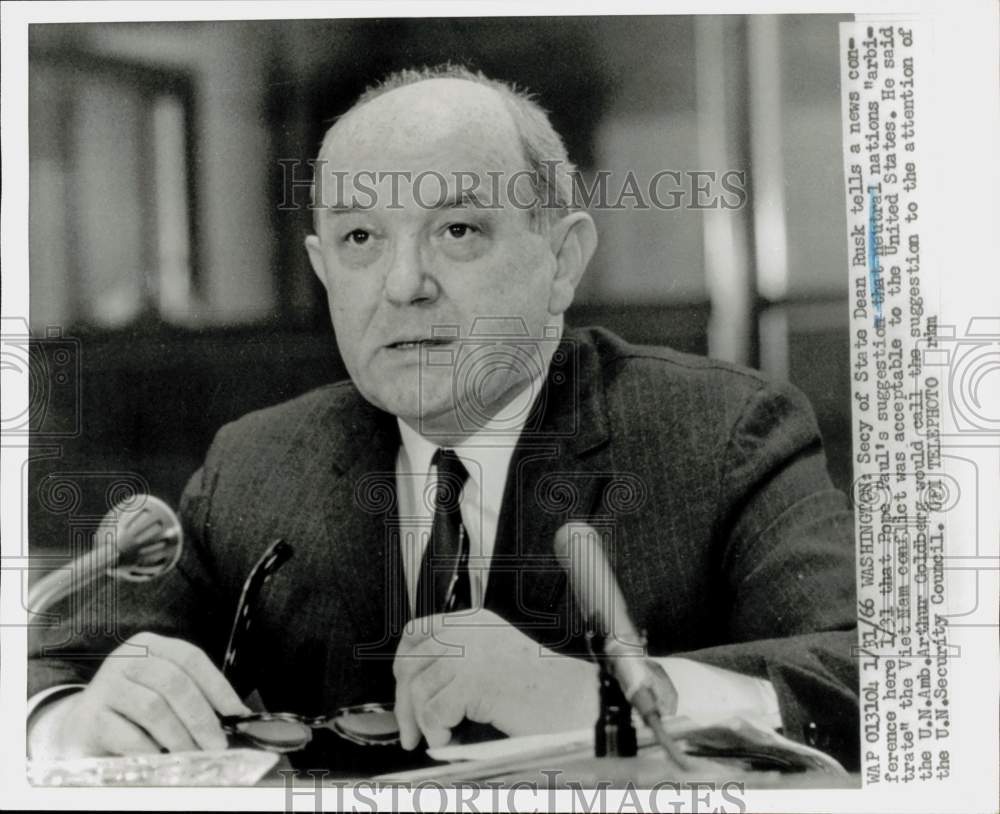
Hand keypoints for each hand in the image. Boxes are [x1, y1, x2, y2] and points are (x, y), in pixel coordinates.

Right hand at [32, 632, 249, 758]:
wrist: (80, 727)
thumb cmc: (133, 709)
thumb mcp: (162, 691)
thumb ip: (193, 696)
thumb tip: (236, 716)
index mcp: (149, 645)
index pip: (190, 658)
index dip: (217, 686)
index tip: (237, 713)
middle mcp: (127, 658)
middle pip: (174, 682)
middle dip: (201, 717)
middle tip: (217, 744)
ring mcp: (106, 685)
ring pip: (153, 708)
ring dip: (179, 736)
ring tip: (192, 755)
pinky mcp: (91, 717)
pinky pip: (128, 735)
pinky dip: (150, 750)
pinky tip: (160, 759)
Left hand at [393, 609, 598, 749]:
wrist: (572, 700)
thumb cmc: (540, 691)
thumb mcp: (492, 660)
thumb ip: (459, 662)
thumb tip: (412, 692)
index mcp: (472, 622)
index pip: (416, 631)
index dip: (404, 664)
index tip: (404, 693)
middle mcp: (466, 630)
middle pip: (410, 663)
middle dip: (404, 704)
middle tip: (410, 734)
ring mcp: (468, 652)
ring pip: (418, 691)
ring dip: (424, 724)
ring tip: (442, 738)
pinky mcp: (472, 679)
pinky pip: (433, 712)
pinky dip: (438, 733)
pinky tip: (453, 740)